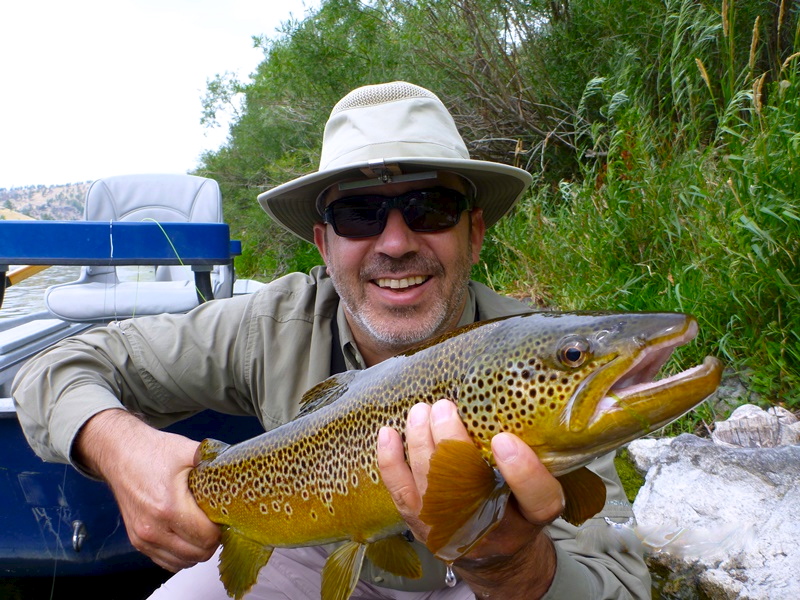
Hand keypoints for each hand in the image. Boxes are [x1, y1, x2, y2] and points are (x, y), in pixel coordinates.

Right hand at [74, 409, 220, 571]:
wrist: (120, 453)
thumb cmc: (153, 451)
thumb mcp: (189, 452)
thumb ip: (217, 463)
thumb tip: (242, 470)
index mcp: (168, 507)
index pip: (207, 537)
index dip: (221, 528)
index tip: (224, 515)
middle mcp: (153, 528)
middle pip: (198, 553)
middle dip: (213, 540)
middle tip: (217, 522)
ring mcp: (143, 538)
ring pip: (183, 562)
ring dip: (198, 550)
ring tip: (203, 528)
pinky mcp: (137, 542)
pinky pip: (167, 562)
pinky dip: (182, 554)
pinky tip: (188, 536)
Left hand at [377, 399, 563, 597]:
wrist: (492, 556)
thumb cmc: (516, 509)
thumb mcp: (538, 490)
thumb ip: (530, 462)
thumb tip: (503, 420)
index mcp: (531, 515)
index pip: (538, 498)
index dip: (522, 470)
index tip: (504, 439)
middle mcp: (491, 527)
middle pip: (469, 485)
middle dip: (450, 441)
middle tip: (446, 408)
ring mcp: (450, 528)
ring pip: (430, 482)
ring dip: (420, 440)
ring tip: (422, 411)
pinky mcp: (420, 524)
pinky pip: (399, 490)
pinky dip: (390, 459)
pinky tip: (388, 432)